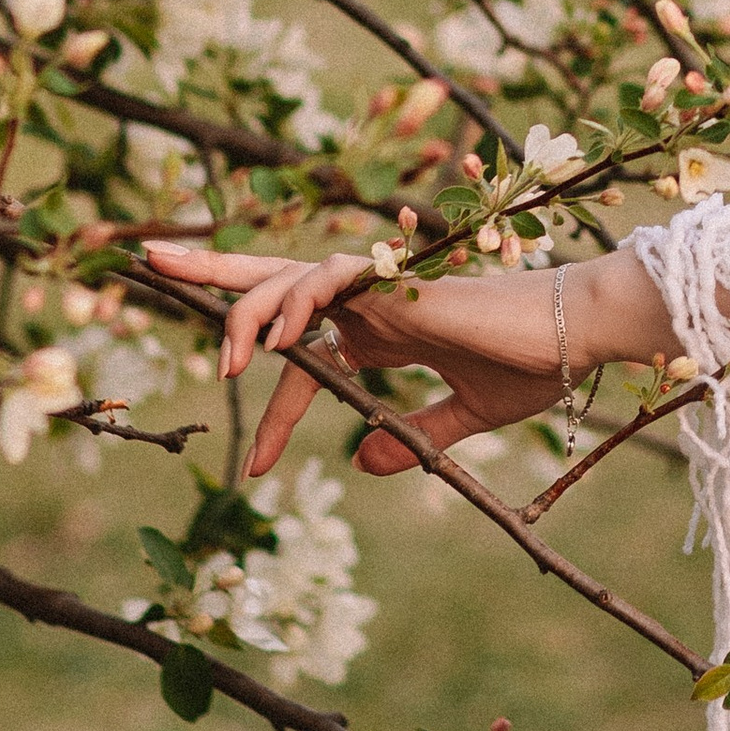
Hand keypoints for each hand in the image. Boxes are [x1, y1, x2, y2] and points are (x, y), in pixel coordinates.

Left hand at [142, 242, 573, 480]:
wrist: (582, 333)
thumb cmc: (536, 364)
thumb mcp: (465, 416)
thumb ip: (416, 435)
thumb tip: (365, 465)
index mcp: (383, 328)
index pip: (305, 361)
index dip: (272, 413)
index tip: (250, 470)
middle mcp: (373, 300)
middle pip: (274, 277)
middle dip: (211, 270)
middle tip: (147, 260)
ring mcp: (383, 285)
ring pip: (290, 278)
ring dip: (245, 312)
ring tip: (220, 365)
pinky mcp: (400, 281)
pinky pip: (330, 279)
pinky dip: (295, 304)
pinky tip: (275, 346)